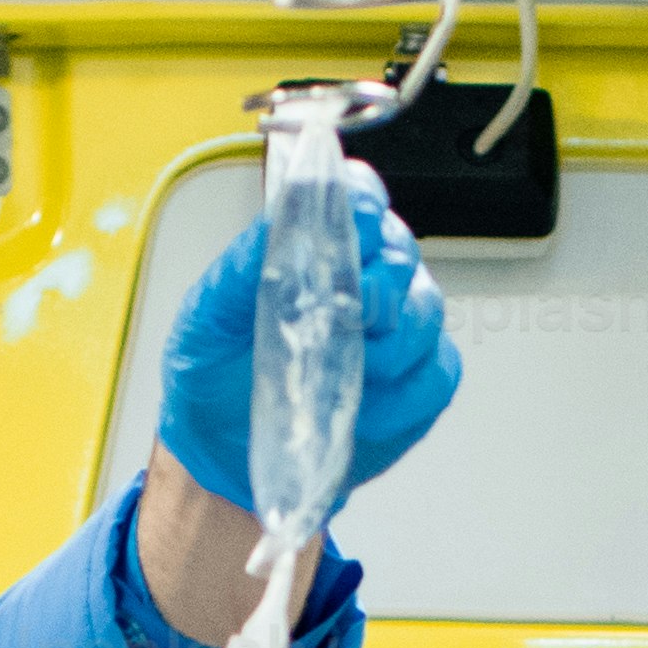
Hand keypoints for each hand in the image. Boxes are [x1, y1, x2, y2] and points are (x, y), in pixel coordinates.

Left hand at [149, 157, 463, 514]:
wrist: (219, 450)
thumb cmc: (215, 370)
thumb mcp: (209, 313)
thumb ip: (243, 264)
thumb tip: (278, 221)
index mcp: (318, 245)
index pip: (359, 197)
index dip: (363, 202)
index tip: (356, 221)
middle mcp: (366, 279)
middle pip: (402, 252)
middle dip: (380, 281)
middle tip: (348, 312)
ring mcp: (396, 332)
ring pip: (427, 312)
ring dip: (392, 341)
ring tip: (351, 368)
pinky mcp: (414, 387)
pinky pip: (437, 375)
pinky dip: (406, 393)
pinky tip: (368, 409)